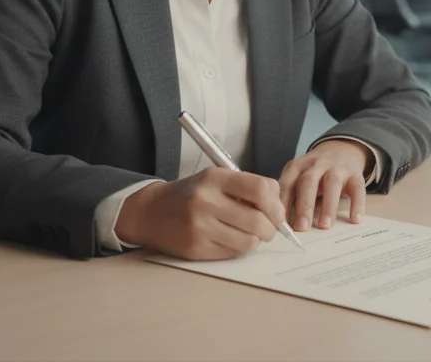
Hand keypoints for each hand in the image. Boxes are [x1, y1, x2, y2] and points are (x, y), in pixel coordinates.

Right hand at [115, 168, 284, 260]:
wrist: (152, 212)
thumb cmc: (191, 195)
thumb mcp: (214, 180)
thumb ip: (245, 188)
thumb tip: (278, 209)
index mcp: (214, 178)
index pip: (260, 188)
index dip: (276, 204)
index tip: (277, 212)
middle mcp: (206, 200)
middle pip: (259, 220)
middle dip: (271, 228)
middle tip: (269, 229)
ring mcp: (200, 226)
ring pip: (249, 241)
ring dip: (256, 240)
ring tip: (249, 234)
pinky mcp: (196, 248)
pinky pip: (232, 253)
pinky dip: (239, 249)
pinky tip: (230, 239)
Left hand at [279, 140, 371, 231]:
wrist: (341, 149)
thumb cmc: (314, 172)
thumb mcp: (298, 176)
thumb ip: (289, 194)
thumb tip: (280, 225)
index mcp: (297, 166)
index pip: (287, 184)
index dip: (282, 204)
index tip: (280, 225)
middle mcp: (316, 164)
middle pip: (308, 182)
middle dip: (304, 206)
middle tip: (301, 228)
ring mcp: (337, 167)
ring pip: (332, 183)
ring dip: (328, 205)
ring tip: (325, 226)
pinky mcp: (355, 174)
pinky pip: (358, 188)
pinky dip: (357, 204)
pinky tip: (355, 220)